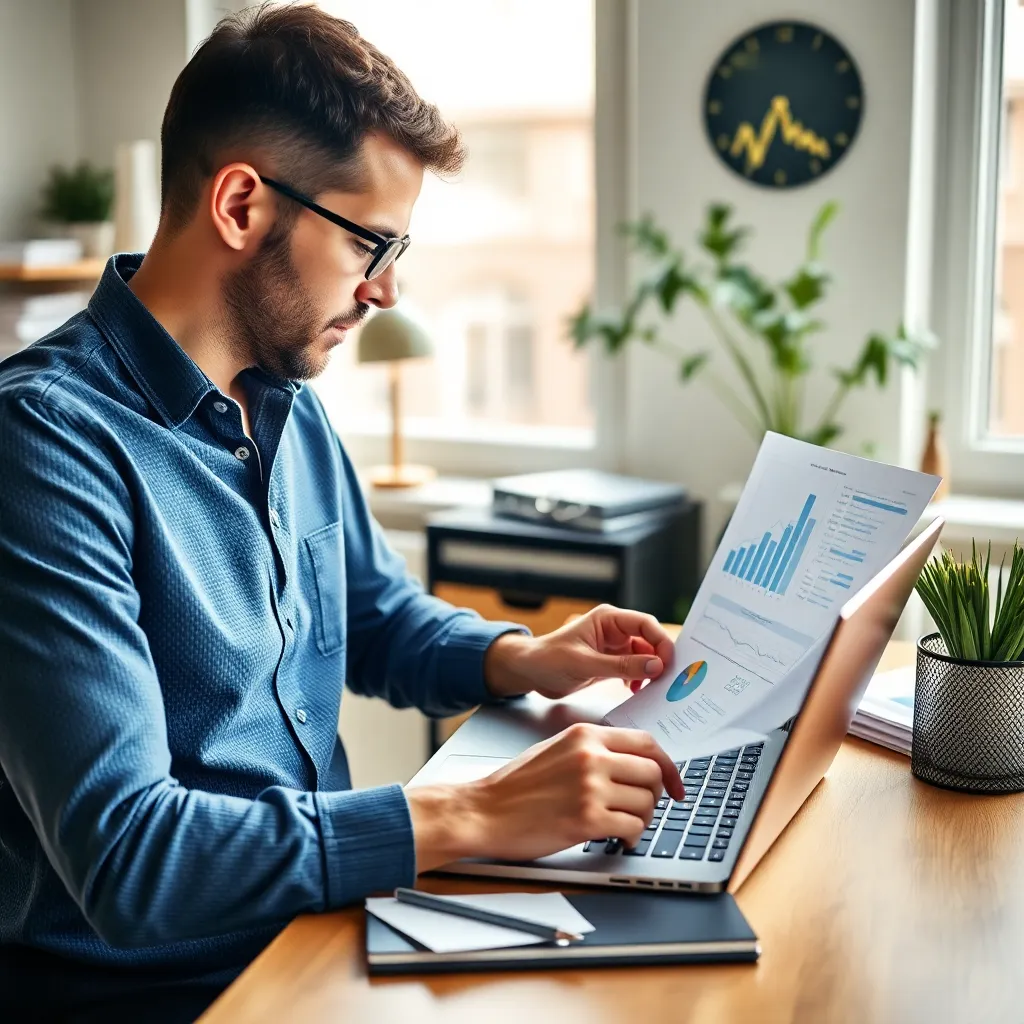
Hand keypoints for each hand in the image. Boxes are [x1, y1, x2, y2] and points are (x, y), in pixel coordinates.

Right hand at [406, 722, 684, 869]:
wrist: (484, 810)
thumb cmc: (516, 786)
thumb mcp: (557, 750)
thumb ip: (594, 751)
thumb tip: (634, 763)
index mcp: (585, 735)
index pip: (647, 743)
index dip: (667, 767)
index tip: (674, 785)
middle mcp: (592, 756)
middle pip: (653, 773)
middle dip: (654, 796)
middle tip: (640, 809)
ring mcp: (590, 787)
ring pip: (647, 802)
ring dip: (641, 819)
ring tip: (621, 825)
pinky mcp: (587, 819)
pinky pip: (633, 827)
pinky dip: (631, 837)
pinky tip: (616, 839)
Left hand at [484, 604, 675, 699]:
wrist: (530, 672)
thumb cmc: (549, 659)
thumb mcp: (585, 663)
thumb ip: (621, 666)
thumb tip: (656, 666)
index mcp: (608, 619)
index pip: (645, 624)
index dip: (661, 642)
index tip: (669, 663)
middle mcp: (614, 630)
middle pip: (649, 640)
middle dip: (659, 659)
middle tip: (667, 680)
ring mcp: (613, 647)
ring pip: (644, 656)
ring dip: (650, 671)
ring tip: (652, 689)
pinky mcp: (611, 662)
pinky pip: (634, 668)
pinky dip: (639, 679)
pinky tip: (635, 691)